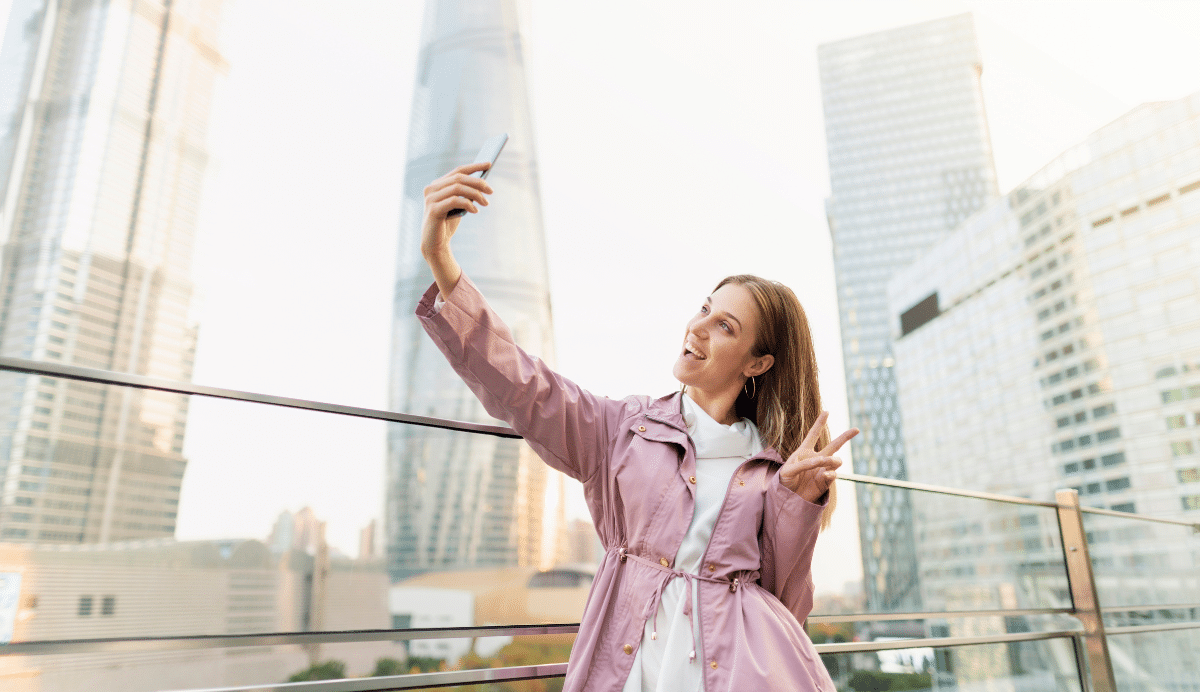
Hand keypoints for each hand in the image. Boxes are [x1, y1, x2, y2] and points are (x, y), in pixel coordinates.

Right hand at [420, 163, 492, 295]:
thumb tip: (483, 183)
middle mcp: (431, 189)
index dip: (474, 166)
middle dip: (478, 182)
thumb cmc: (448, 223)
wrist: (436, 244)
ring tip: (486, 202)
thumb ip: (465, 193)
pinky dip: (467, 204)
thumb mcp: (459, 205)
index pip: (457, 171)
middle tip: (491, 191)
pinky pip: (454, 201)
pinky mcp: (433, 209)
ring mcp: (431, 198)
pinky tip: (475, 210)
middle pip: (459, 178)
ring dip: (475, 194)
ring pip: (457, 188)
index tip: (489, 164)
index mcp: (437, 185)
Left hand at [778, 411, 858, 503]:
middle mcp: (816, 458)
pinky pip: (833, 474)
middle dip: (845, 437)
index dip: (819, 423)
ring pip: (836, 460)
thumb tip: (824, 462)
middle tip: (856, 429)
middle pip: (834, 445)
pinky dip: (830, 473)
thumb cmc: (786, 480)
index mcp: (804, 451)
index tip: (826, 412)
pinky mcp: (825, 481)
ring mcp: (822, 469)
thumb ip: (805, 463)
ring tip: (828, 462)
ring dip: (833, 460)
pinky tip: (825, 474)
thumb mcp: (789, 469)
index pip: (813, 435)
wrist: (789, 498)